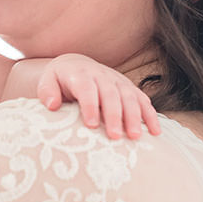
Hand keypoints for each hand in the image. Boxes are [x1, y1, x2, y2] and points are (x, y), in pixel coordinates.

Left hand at [36, 54, 161, 139]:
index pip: (87, 89)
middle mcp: (102, 76)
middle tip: (115, 136)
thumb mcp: (47, 81)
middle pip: (111, 95)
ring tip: (136, 137)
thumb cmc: (60, 80)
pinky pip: (142, 100)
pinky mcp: (129, 88)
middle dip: (114, 115)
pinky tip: (155, 132)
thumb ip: (47, 91)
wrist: (76, 65)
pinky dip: (150, 115)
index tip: (90, 125)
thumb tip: (52, 105)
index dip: (90, 105)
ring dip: (134, 117)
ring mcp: (118, 81)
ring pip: (129, 97)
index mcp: (81, 74)